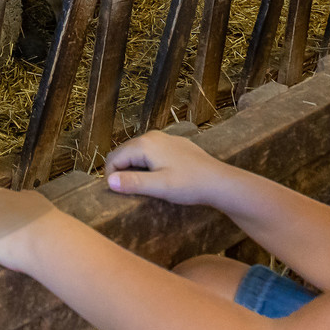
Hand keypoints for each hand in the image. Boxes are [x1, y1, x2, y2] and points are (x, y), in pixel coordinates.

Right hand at [103, 132, 231, 207]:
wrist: (220, 181)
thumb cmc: (190, 185)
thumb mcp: (159, 187)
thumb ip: (133, 183)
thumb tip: (109, 181)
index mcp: (144, 144)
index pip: (114, 158)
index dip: (112, 177)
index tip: (119, 194)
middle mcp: (152, 136)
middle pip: (124, 152)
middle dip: (122, 171)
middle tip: (130, 192)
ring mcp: (164, 138)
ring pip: (138, 152)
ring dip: (135, 168)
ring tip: (145, 186)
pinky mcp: (174, 144)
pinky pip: (152, 152)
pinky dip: (148, 163)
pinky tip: (160, 177)